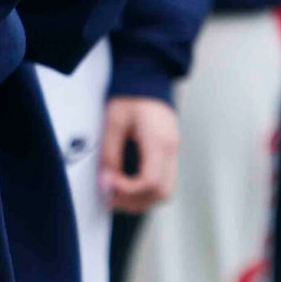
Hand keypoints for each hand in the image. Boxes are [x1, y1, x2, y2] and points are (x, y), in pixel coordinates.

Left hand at [100, 96, 179, 211]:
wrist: (147, 80)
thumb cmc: (131, 98)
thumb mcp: (113, 123)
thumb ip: (110, 155)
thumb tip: (106, 182)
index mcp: (159, 141)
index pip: (150, 182)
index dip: (127, 190)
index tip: (109, 183)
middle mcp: (171, 150)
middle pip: (162, 193)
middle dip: (135, 201)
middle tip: (112, 195)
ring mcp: (173, 152)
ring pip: (166, 192)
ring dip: (141, 199)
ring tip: (118, 191)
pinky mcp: (169, 153)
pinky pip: (164, 182)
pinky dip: (146, 190)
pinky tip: (129, 184)